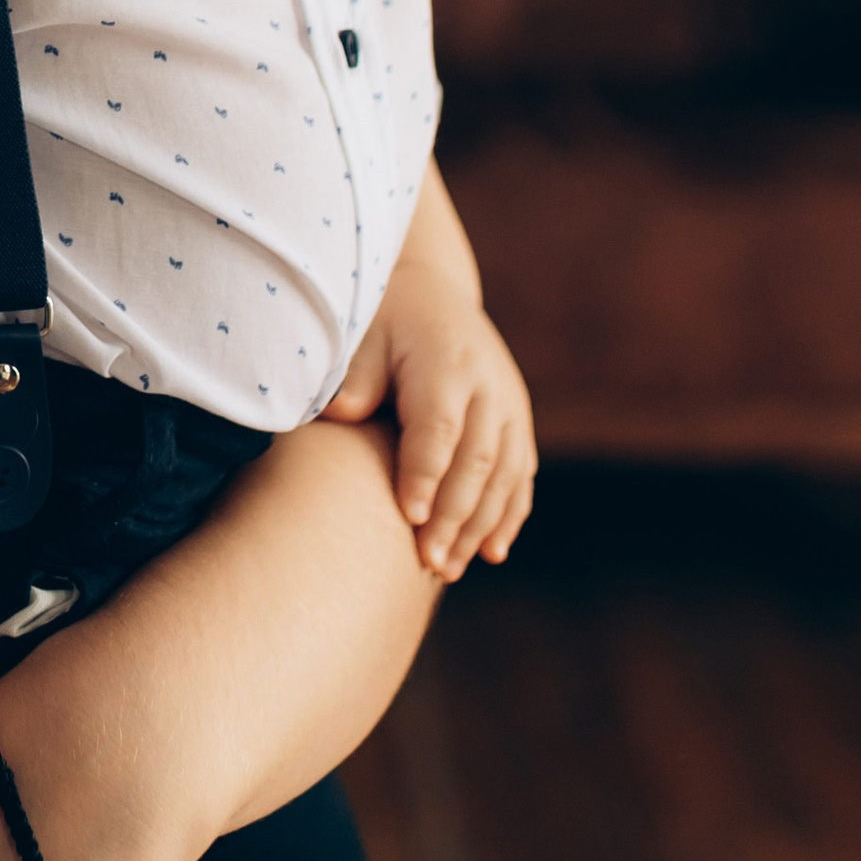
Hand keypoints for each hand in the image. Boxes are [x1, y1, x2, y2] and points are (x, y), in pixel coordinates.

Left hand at [326, 290, 535, 578]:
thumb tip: (340, 414)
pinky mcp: (520, 421)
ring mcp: (511, 404)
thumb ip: (356, 377)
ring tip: (449, 568)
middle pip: (476, 459)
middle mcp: (488, 385)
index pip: (438, 426)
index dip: (425, 473)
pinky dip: (510, 515)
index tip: (407, 517)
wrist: (433, 292)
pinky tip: (491, 552)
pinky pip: (521, 474)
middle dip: (453, 515)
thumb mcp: (365, 336)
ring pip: (505, 474)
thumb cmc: (385, 322)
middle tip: (428, 562)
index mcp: (446, 362)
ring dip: (480, 526)